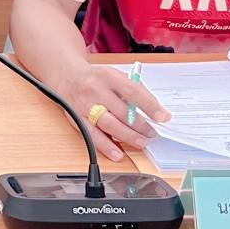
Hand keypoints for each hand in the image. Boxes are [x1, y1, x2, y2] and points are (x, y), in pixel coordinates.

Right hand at [54, 62, 169, 161]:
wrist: (66, 75)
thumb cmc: (95, 78)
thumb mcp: (114, 75)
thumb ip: (133, 89)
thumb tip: (153, 110)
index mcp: (108, 76)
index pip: (133, 91)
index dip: (150, 106)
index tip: (163, 117)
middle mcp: (95, 90)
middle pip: (122, 111)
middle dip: (141, 126)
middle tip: (152, 134)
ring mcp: (85, 105)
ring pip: (109, 125)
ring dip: (128, 136)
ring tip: (141, 143)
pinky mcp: (78, 119)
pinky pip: (93, 136)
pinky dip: (106, 146)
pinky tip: (118, 153)